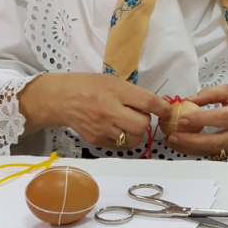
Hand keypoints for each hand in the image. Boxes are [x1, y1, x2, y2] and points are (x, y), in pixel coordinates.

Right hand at [18, 72, 171, 149]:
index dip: (162, 107)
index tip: (166, 109)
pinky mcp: (97, 141)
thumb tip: (159, 105)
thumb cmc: (90, 86)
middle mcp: (109, 111)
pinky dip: (126, 140)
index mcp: (115, 91)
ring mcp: (102, 128)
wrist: (62, 99)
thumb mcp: (114, 81)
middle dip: (146, 121)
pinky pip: (121, 146)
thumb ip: (135, 93)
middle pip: (142, 125)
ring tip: (130, 123)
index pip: (147, 102)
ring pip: (134, 139)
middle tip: (141, 115)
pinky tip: (120, 130)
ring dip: (137, 133)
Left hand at [162, 84, 227, 163]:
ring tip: (172, 141)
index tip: (182, 119)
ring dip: (190, 149)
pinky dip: (195, 151)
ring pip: (213, 152)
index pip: (221, 117)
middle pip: (217, 141)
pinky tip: (182, 145)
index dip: (201, 119)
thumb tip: (190, 99)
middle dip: (192, 141)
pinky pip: (212, 155)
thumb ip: (212, 92)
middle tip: (173, 136)